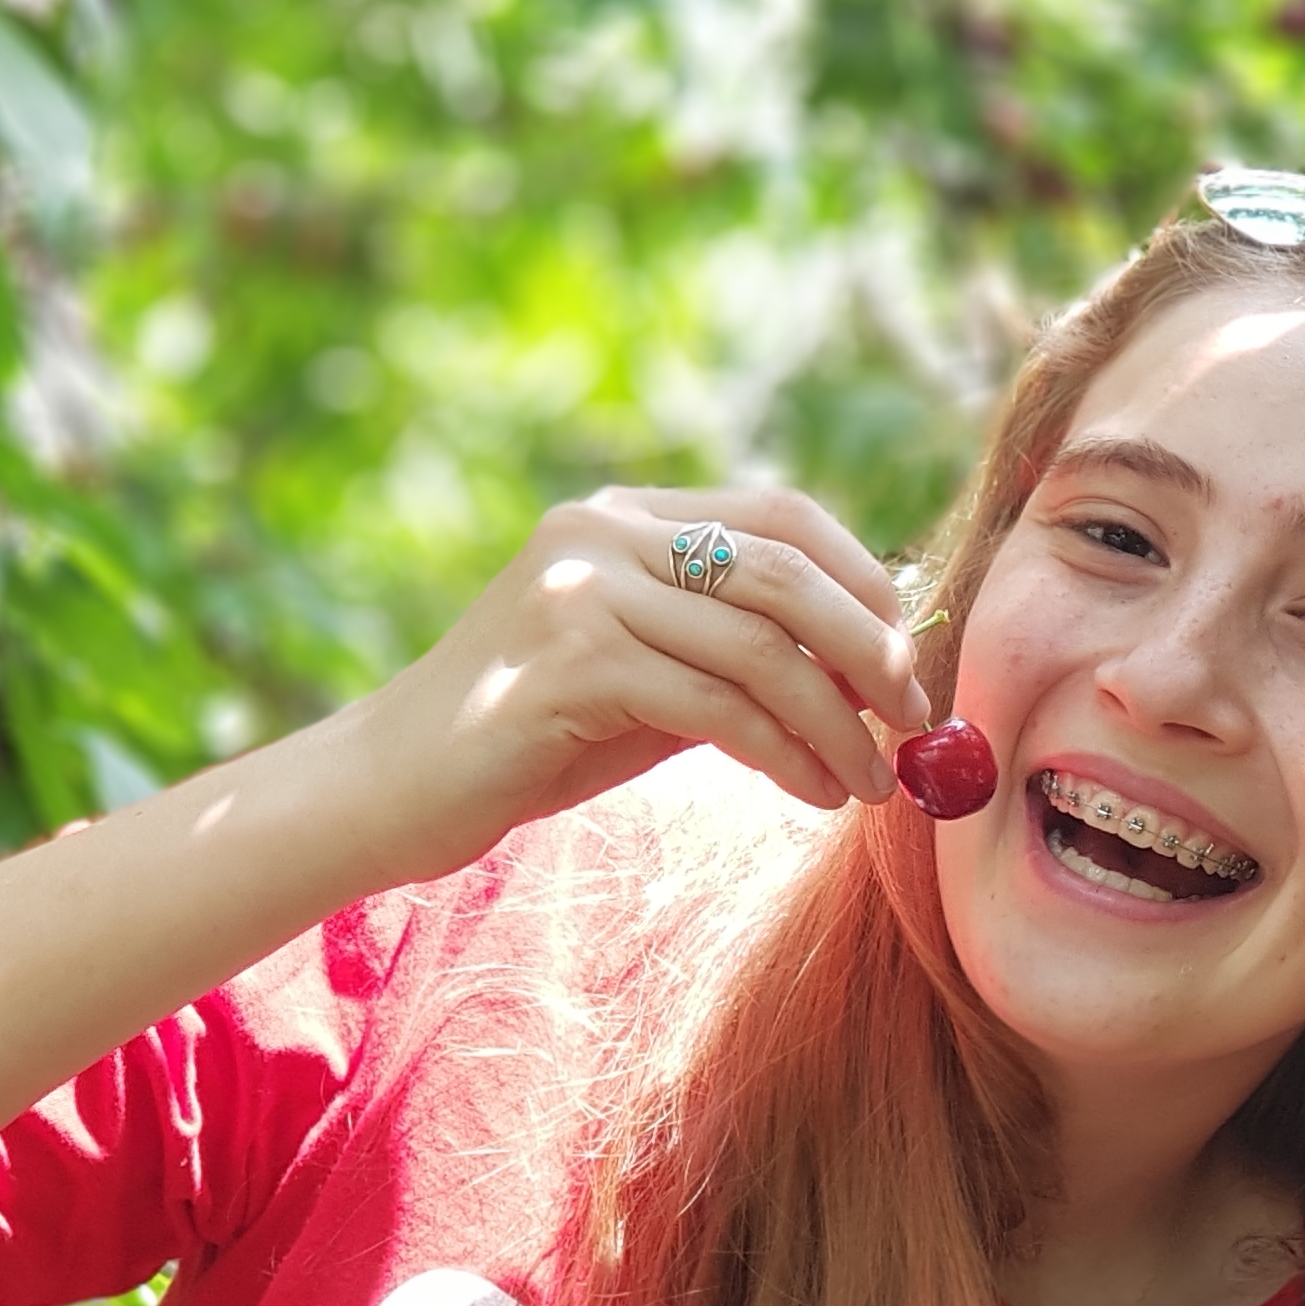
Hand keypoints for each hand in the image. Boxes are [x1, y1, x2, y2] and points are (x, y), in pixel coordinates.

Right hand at [326, 483, 937, 893]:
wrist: (390, 788)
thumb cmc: (536, 737)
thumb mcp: (653, 674)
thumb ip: (741, 648)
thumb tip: (879, 656)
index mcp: (627, 514)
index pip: (782, 513)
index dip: (866, 580)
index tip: (910, 657)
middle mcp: (602, 533)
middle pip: (785, 571)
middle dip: (870, 651)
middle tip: (914, 722)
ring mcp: (579, 591)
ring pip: (761, 649)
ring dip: (837, 725)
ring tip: (871, 783)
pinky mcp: (569, 664)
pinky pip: (717, 708)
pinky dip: (785, 755)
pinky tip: (812, 792)